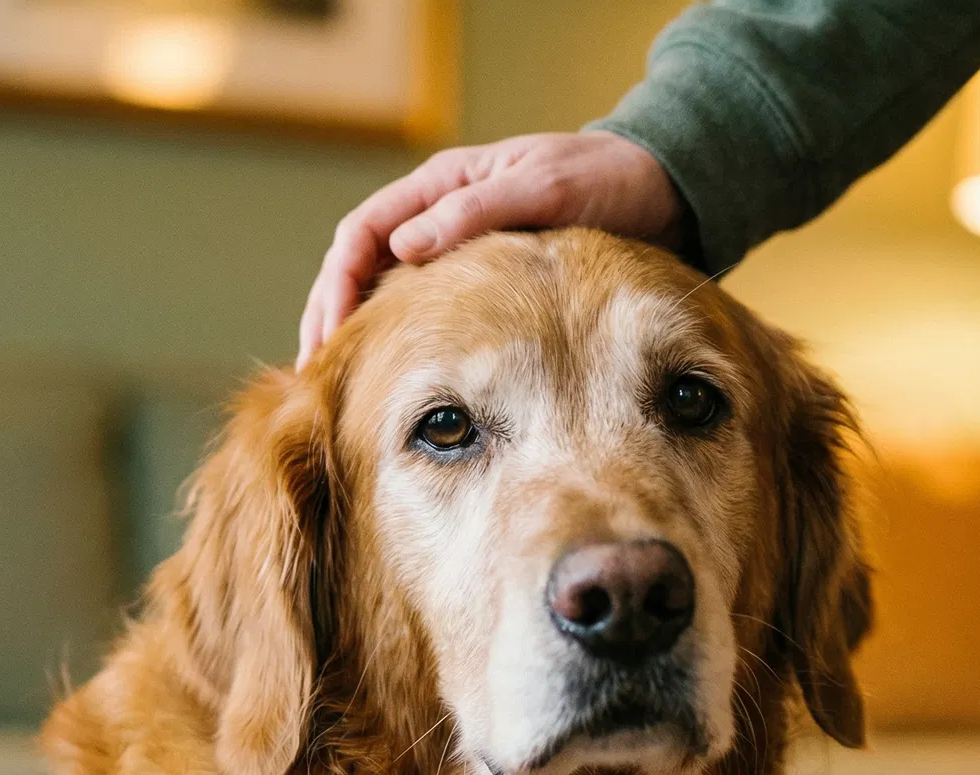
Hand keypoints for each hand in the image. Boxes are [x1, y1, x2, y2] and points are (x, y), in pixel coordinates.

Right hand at [297, 131, 682, 367]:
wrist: (662, 190)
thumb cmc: (605, 180)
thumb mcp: (543, 188)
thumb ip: (476, 211)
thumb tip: (404, 246)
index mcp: (441, 185)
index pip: (361, 235)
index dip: (337, 287)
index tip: (330, 336)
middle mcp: (438, 217)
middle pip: (360, 270)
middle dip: (332, 320)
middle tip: (318, 376)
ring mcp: (458, 250)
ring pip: (388, 294)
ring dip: (363, 337)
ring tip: (345, 388)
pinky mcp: (484, 281)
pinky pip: (429, 312)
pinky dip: (406, 344)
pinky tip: (404, 384)